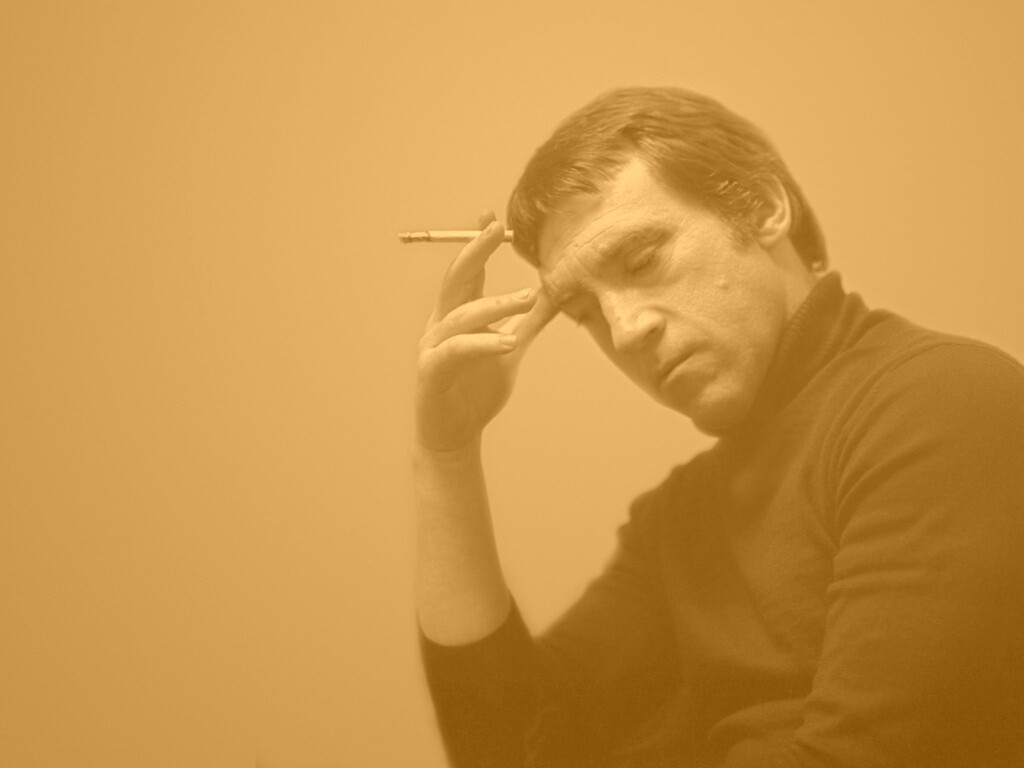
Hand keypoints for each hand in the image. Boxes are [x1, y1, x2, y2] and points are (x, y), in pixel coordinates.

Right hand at [415, 211, 556, 453]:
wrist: (455, 435)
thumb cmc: (477, 391)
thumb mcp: (510, 348)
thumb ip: (529, 322)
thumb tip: (553, 294)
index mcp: (458, 314)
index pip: (469, 272)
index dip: (477, 244)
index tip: (491, 217)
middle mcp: (441, 324)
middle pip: (456, 280)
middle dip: (474, 252)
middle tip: (495, 231)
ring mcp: (433, 347)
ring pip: (462, 315)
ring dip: (496, 303)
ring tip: (528, 297)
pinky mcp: (432, 372)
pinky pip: (457, 351)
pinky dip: (483, 344)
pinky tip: (509, 343)